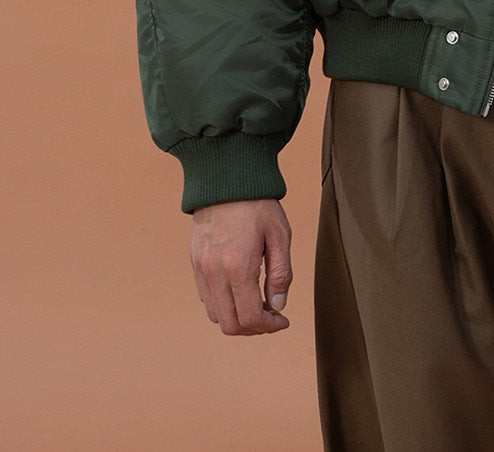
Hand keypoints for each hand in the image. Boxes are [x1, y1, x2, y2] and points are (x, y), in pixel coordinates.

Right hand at [189, 197, 292, 334]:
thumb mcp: (279, 235)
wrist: (224, 179)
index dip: (269, 327)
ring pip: (216, 315)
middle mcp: (214, 273)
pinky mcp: (194, 263)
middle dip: (254, 328)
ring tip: (258, 303)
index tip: (283, 320)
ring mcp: (201, 269)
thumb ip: (280, 273)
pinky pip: (206, 298)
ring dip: (238, 318)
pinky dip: (224, 305)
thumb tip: (278, 305)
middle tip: (272, 316)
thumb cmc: (257, 204)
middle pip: (230, 325)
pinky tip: (241, 291)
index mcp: (237, 266)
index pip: (250, 318)